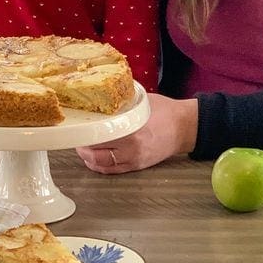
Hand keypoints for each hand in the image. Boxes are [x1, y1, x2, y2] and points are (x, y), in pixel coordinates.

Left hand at [76, 95, 198, 173]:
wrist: (185, 127)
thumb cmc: (165, 111)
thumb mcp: (141, 101)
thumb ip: (121, 101)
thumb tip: (102, 91)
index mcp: (132, 130)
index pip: (100, 136)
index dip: (85, 135)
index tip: (77, 128)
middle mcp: (132, 149)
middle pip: (97, 154)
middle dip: (83, 148)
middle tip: (77, 139)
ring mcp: (134, 160)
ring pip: (103, 165)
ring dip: (89, 159)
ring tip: (83, 149)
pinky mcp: (137, 166)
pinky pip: (113, 170)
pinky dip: (100, 166)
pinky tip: (94, 159)